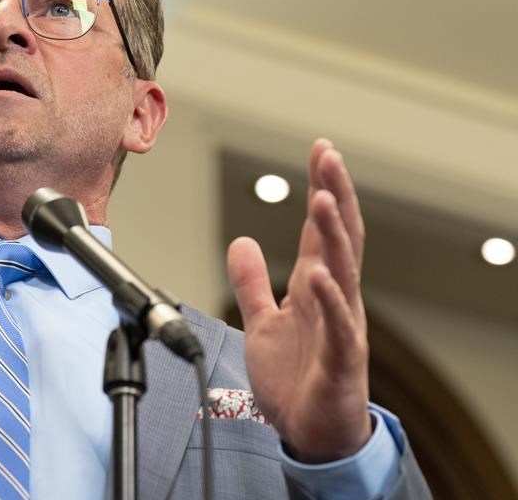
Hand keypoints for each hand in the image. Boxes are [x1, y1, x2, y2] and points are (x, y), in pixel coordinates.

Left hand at [227, 139, 369, 461]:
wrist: (311, 433)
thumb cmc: (295, 378)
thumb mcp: (262, 322)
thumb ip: (252, 282)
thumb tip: (242, 240)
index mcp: (314, 286)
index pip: (321, 229)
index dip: (321, 189)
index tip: (320, 150)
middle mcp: (333, 298)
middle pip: (338, 237)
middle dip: (334, 193)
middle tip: (328, 154)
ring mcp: (341, 326)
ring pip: (343, 271)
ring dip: (333, 234)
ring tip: (324, 196)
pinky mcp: (342, 358)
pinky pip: (339, 325)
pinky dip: (330, 299)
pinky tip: (320, 274)